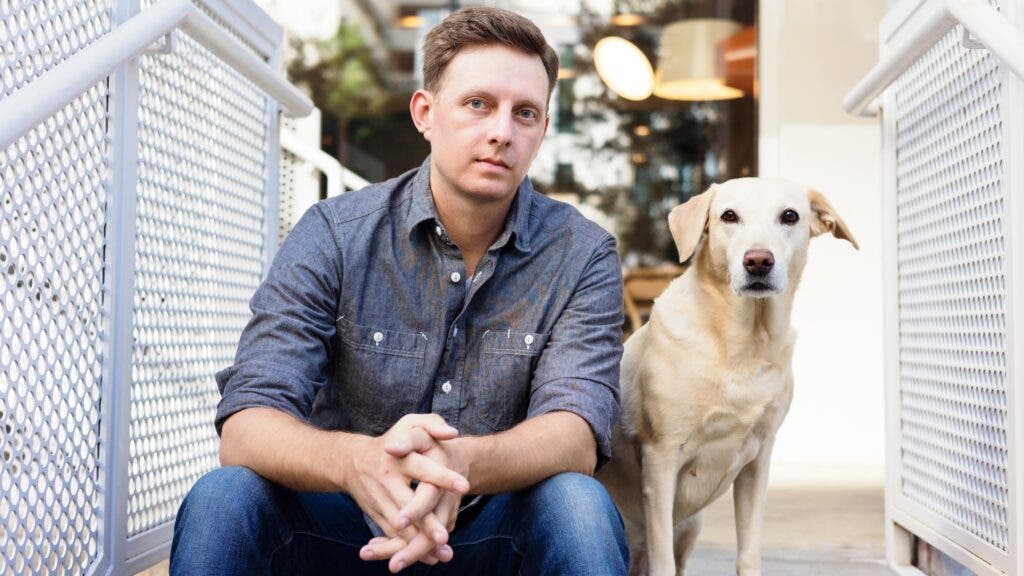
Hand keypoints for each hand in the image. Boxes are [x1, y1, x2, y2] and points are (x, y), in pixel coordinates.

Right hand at [343, 415, 469, 555]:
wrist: (352, 460)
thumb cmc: (392, 439)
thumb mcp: (410, 423)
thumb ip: (433, 424)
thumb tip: (453, 433)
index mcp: (398, 457)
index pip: (423, 468)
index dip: (443, 476)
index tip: (464, 485)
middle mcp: (387, 480)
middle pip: (409, 504)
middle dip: (426, 522)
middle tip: (444, 536)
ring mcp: (380, 499)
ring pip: (400, 526)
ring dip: (419, 542)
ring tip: (442, 552)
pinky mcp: (376, 514)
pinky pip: (392, 535)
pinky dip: (409, 548)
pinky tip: (429, 558)